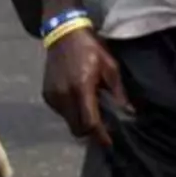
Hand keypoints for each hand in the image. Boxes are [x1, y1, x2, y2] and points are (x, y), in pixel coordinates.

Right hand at [41, 29, 129, 146]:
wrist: (64, 34)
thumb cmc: (91, 48)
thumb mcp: (110, 67)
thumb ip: (118, 92)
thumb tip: (129, 113)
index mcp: (81, 87)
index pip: (90, 122)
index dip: (100, 135)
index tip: (109, 143)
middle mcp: (64, 96)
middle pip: (77, 129)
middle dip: (89, 131)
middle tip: (102, 124)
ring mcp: (53, 96)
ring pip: (68, 122)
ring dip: (79, 120)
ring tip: (90, 106)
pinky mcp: (46, 95)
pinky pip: (61, 112)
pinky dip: (71, 111)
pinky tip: (77, 97)